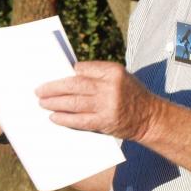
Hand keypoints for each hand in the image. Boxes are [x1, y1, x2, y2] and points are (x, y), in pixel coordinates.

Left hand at [35, 61, 160, 140]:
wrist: (151, 118)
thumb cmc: (132, 95)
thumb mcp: (120, 78)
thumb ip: (98, 76)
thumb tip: (68, 76)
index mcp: (113, 71)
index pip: (83, 69)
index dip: (67, 73)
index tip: (52, 74)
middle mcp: (110, 86)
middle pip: (75, 85)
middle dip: (54, 88)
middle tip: (39, 90)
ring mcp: (107, 105)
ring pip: (74, 102)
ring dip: (55, 103)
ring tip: (42, 103)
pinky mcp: (105, 122)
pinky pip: (80, 120)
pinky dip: (64, 119)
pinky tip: (54, 117)